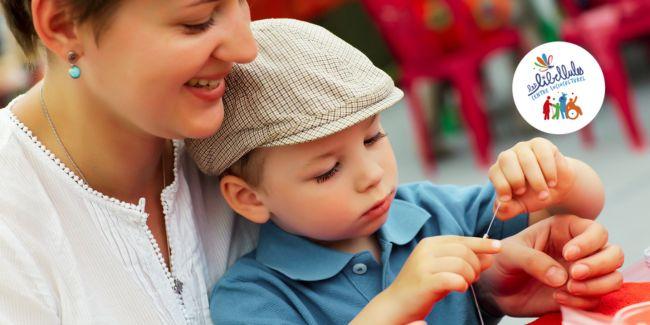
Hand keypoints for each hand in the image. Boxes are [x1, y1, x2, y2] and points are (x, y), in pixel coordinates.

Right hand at [382, 236, 501, 322]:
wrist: (397, 305)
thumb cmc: (422, 287)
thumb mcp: (444, 269)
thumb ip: (465, 261)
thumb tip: (489, 255)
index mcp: (430, 243)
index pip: (462, 239)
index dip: (482, 244)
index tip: (498, 247)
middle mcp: (426, 250)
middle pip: (464, 251)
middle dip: (476, 265)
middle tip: (474, 278)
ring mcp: (423, 265)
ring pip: (461, 264)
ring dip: (470, 276)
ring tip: (465, 284)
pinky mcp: (424, 281)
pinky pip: (453, 279)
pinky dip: (461, 284)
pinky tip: (459, 288)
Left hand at [478, 215, 623, 316]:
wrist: (495, 288)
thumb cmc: (501, 261)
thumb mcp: (510, 253)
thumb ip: (533, 260)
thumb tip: (562, 278)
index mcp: (564, 230)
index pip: (596, 231)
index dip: (589, 242)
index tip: (568, 254)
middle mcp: (580, 250)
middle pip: (614, 253)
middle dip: (599, 265)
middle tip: (574, 274)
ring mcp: (582, 273)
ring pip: (613, 277)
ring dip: (597, 285)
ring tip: (568, 288)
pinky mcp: (579, 294)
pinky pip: (597, 299)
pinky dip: (582, 301)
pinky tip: (557, 298)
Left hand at [489, 138, 576, 219]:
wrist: (556, 187)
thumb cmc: (533, 196)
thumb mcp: (520, 207)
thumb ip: (507, 210)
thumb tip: (500, 206)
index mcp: (499, 170)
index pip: (494, 172)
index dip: (501, 186)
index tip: (509, 199)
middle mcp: (509, 156)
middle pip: (506, 160)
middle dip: (516, 179)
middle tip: (525, 192)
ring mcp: (524, 148)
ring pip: (526, 159)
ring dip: (536, 180)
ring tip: (543, 194)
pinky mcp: (541, 144)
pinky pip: (543, 153)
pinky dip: (548, 170)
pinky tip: (552, 182)